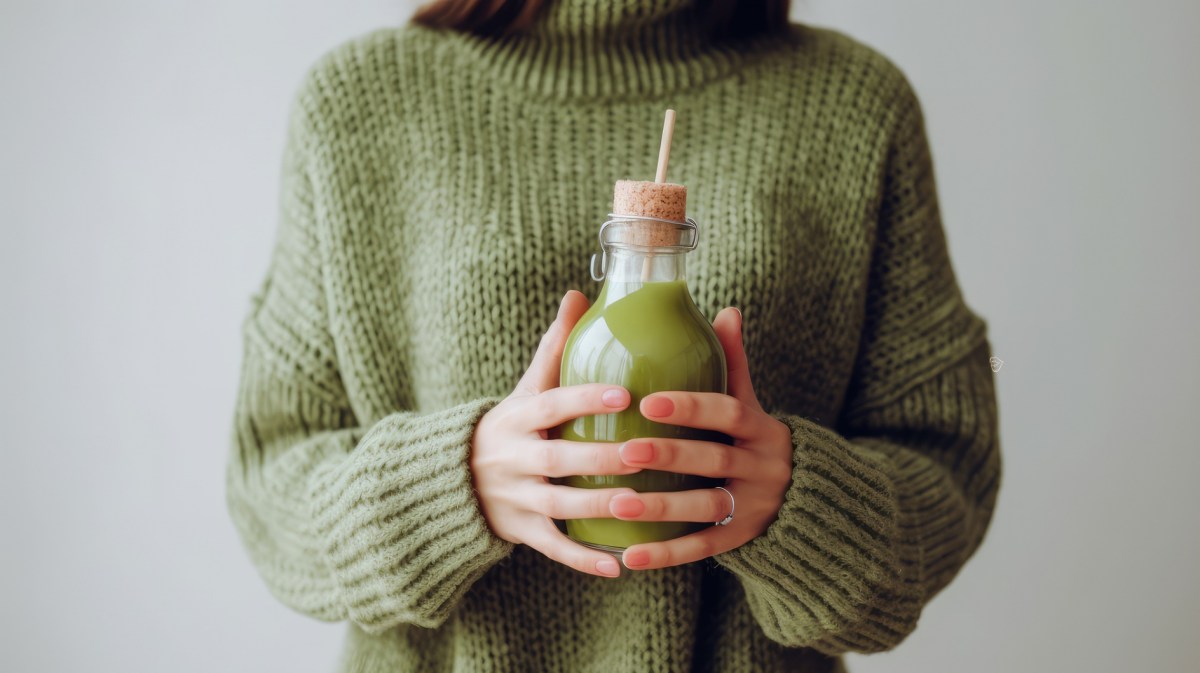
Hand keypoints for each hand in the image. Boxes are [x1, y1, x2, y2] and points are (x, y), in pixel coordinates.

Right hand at [471, 290, 638, 577]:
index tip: (624, 392)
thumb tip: (578, 294)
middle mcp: (512, 458)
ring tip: (640, 505)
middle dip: (600, 459)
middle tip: (645, 454)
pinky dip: (582, 558)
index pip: (551, 404)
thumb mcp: (524, 388)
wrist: (452, 480)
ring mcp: (515, 498)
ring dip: (599, 507)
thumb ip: (554, 348)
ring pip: (558, 504)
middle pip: (557, 459)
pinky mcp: (520, 531)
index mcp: (516, 418)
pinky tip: (617, 565)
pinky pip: (552, 547)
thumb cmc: (511, 426)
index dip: (584, 398)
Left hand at [609, 307, 794, 570]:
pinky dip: (667, 554)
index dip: (691, 407)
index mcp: (763, 429)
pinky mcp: (741, 539)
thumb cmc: (754, 439)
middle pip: (713, 461)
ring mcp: (754, 507)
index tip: (648, 400)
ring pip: (705, 508)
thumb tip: (727, 309)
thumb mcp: (752, 403)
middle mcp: (763, 468)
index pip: (729, 413)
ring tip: (618, 503)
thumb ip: (735, 363)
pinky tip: (630, 556)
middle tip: (625, 450)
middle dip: (669, 455)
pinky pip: (703, 548)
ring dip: (661, 509)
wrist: (808, 498)